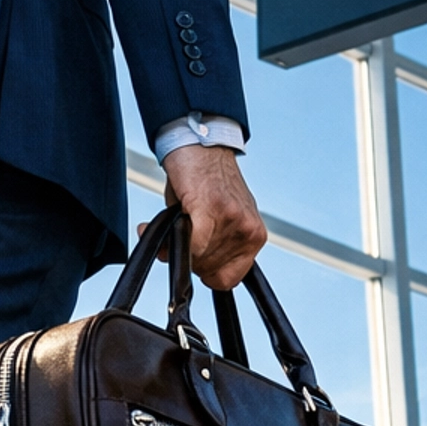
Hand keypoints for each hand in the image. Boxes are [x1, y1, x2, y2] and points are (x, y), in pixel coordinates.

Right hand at [159, 145, 266, 290]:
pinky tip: (173, 219)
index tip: (194, 258)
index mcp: (254, 236)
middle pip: (209, 270)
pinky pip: (192, 244)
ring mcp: (235, 221)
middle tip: (180, 232)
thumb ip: (202, 246)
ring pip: (197, 259)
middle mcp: (248, 231)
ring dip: (178, 245)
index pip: (229, 279)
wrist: (201, 145)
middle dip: (188, 257)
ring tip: (177, 219)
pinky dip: (175, 240)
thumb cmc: (206, 180)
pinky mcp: (216, 208)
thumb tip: (173, 260)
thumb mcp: (213, 220)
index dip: (205, 273)